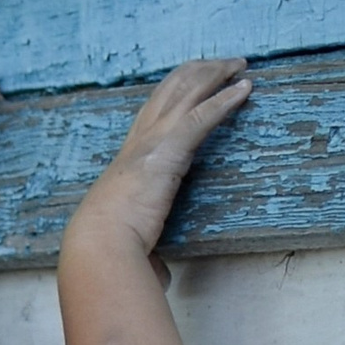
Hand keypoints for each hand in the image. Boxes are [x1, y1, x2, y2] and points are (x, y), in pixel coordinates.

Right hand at [70, 56, 252, 259]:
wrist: (98, 246)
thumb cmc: (109, 250)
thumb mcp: (132, 242)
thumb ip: (150, 252)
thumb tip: (161, 280)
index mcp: (129, 158)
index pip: (154, 112)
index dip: (177, 91)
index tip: (197, 82)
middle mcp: (139, 141)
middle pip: (170, 89)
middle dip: (200, 71)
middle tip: (227, 63)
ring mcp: (152, 142)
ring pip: (187, 91)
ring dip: (216, 74)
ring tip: (241, 66)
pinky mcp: (168, 150)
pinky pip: (202, 116)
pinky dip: (225, 99)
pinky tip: (245, 89)